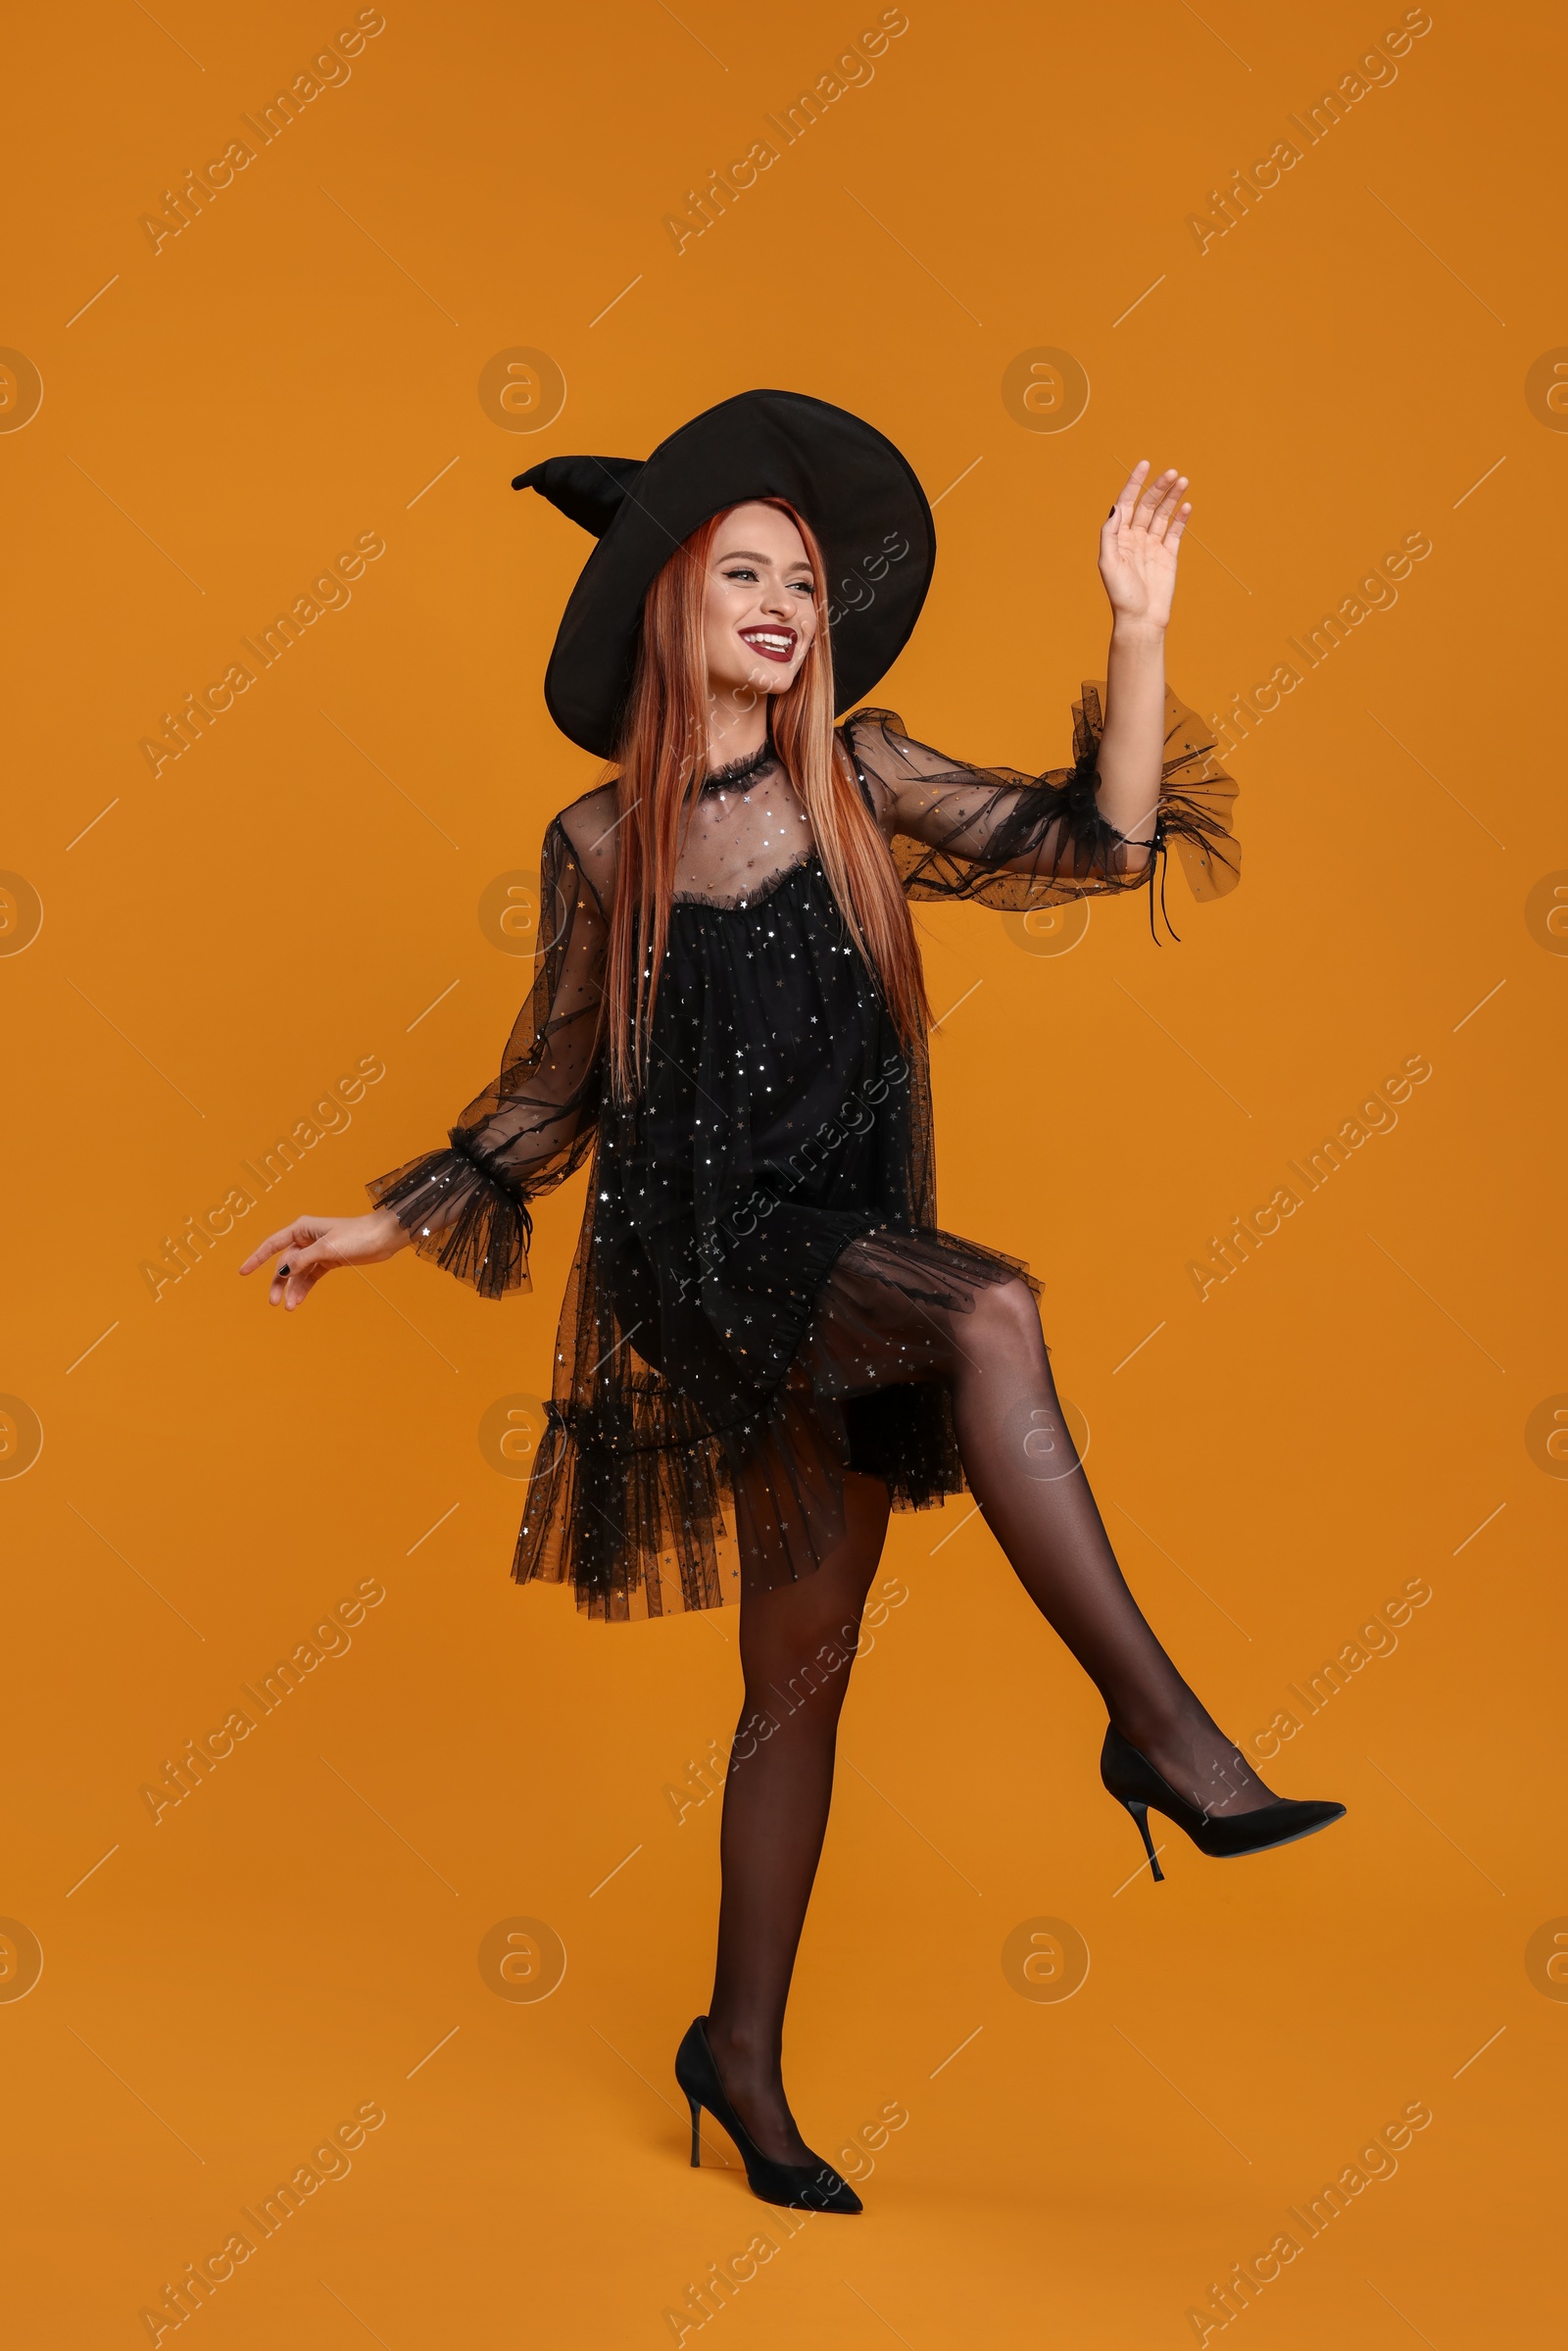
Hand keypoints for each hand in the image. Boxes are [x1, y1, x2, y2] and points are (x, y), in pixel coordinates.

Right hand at [238, 1208, 408, 1311]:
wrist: (383, 1239)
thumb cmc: (357, 1236)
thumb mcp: (327, 1248)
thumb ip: (303, 1260)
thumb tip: (282, 1271)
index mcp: (302, 1229)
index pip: (272, 1244)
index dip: (256, 1258)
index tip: (242, 1272)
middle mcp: (306, 1239)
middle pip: (284, 1264)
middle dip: (278, 1283)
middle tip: (274, 1302)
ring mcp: (316, 1251)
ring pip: (297, 1273)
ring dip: (292, 1290)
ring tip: (289, 1308)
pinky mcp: (328, 1261)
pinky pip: (310, 1277)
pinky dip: (304, 1289)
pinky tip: (298, 1301)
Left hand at [1098, 461, 1190, 632]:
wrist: (1141, 619)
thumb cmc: (1121, 595)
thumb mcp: (1108, 563)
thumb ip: (1110, 534)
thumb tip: (1117, 508)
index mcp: (1119, 537)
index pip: (1126, 503)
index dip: (1134, 483)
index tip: (1144, 465)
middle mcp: (1135, 538)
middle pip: (1148, 505)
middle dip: (1159, 487)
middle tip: (1172, 473)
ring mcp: (1153, 545)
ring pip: (1163, 514)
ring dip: (1172, 497)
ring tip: (1183, 481)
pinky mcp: (1168, 555)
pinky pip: (1175, 531)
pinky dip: (1180, 518)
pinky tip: (1186, 505)